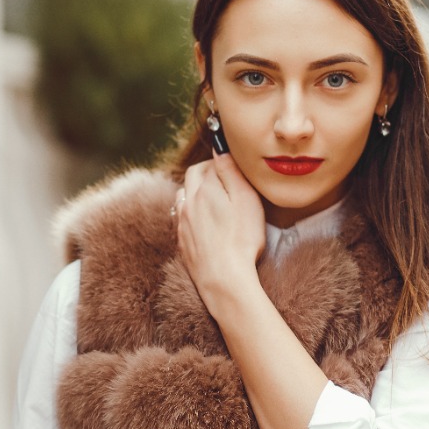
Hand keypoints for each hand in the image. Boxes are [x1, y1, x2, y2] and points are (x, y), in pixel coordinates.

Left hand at [176, 153, 265, 307]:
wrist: (223, 278)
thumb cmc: (241, 239)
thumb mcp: (246, 199)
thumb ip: (231, 172)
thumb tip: (219, 150)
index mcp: (204, 189)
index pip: (208, 163)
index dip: (220, 161)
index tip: (232, 165)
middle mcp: (188, 202)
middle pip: (193, 176)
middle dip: (207, 172)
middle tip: (224, 178)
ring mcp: (183, 223)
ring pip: (184, 196)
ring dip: (196, 192)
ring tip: (214, 199)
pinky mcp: (182, 241)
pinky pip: (183, 218)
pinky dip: (192, 213)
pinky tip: (205, 222)